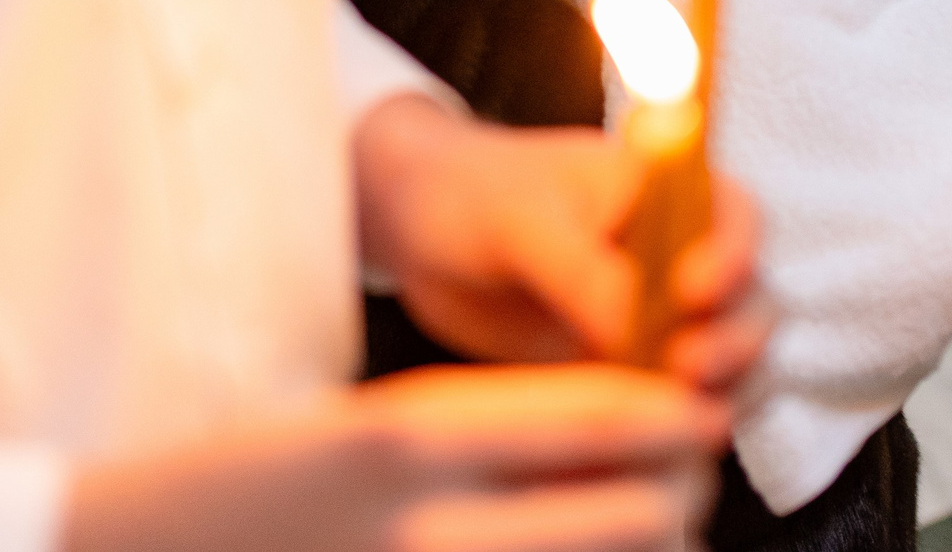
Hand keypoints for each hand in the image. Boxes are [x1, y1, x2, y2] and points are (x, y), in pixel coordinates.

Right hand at [61, 364, 727, 551]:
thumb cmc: (251, 487)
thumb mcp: (364, 424)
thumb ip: (485, 430)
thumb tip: (621, 433)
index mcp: (402, 436)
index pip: (596, 418)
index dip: (671, 417)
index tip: (699, 413)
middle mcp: (424, 529)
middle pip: (632, 515)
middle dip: (674, 495)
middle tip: (675, 483)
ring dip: (643, 546)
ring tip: (639, 527)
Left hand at [352, 95, 771, 395]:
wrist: (419, 226)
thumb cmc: (473, 192)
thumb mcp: (522, 220)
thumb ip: (583, 270)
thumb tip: (635, 335)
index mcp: (671, 190)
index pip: (738, 221)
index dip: (734, 260)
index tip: (692, 293)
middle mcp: (681, 254)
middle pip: (751, 305)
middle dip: (734, 343)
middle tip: (685, 369)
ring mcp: (660, 319)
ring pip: (726, 366)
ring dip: (715, 394)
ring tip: (670, 416)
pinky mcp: (627, 373)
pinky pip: (671, 407)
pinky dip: (669, 429)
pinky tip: (637, 446)